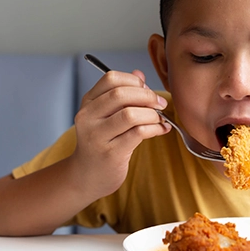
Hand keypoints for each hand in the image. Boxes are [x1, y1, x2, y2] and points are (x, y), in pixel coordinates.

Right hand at [69, 70, 170, 198]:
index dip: (134, 81)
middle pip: (121, 94)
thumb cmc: (102, 142)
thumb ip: (121, 94)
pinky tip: (161, 129)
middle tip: (161, 103)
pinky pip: (138, 133)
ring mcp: (97, 136)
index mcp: (88, 103)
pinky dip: (155, 128)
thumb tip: (139, 74)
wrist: (87, 176)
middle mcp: (88, 117)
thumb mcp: (106, 116)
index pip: (111, 79)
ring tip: (160, 119)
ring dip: (152, 114)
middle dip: (148, 96)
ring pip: (130, 114)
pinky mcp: (111, 153)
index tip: (147, 89)